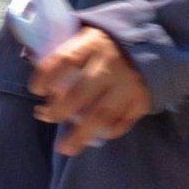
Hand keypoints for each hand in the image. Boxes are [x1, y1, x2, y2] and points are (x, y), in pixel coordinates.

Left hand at [30, 26, 152, 155]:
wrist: (151, 45)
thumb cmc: (106, 48)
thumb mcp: (88, 39)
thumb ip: (68, 56)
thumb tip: (39, 77)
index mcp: (94, 43)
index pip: (65, 59)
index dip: (47, 76)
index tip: (37, 90)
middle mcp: (112, 63)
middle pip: (81, 92)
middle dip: (59, 110)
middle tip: (46, 117)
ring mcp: (128, 84)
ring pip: (101, 115)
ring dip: (80, 135)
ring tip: (64, 148)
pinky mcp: (141, 100)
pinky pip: (121, 123)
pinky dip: (105, 133)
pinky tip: (93, 136)